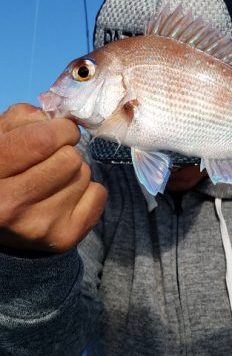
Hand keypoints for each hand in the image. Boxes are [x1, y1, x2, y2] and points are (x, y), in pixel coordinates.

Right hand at [0, 103, 106, 252]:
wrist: (1, 219)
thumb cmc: (3, 169)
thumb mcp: (1, 137)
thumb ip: (26, 118)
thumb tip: (63, 118)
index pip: (43, 140)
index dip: (60, 129)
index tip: (58, 132)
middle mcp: (10, 205)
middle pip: (70, 159)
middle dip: (66, 151)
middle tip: (51, 160)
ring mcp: (39, 226)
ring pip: (85, 175)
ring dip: (75, 171)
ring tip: (53, 180)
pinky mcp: (64, 238)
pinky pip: (99, 194)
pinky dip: (88, 190)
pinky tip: (65, 196)